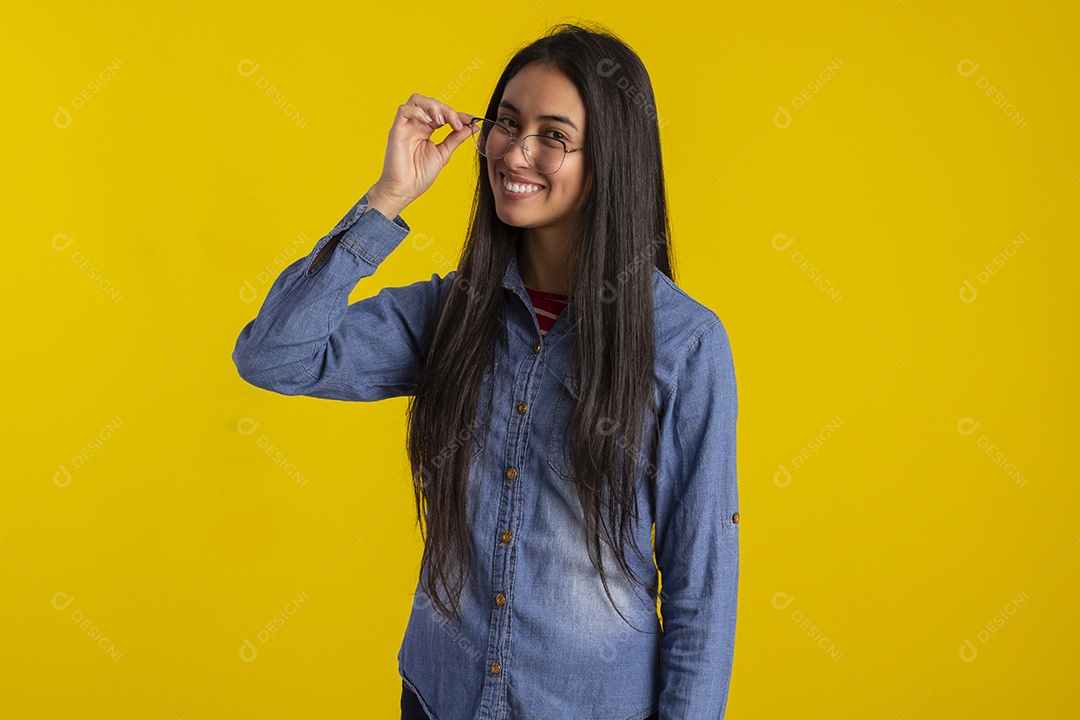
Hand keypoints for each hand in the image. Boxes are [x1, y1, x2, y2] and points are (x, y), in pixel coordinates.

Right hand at [368, 93, 477, 214]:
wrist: (404, 190)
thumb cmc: (419, 176)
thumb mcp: (443, 154)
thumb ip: (456, 138)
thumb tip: (473, 126)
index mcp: (426, 130)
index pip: (442, 113)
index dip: (457, 114)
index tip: (471, 120)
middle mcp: (416, 125)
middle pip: (431, 103)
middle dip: (447, 110)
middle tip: (457, 123)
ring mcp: (406, 126)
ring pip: (417, 100)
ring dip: (433, 106)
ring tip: (442, 121)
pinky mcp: (396, 130)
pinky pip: (404, 110)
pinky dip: (418, 111)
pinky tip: (429, 122)